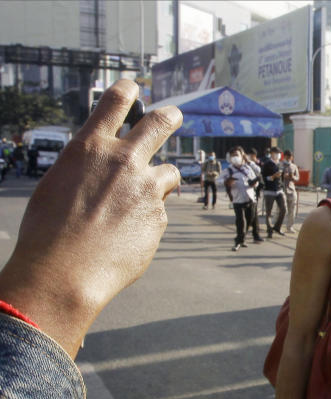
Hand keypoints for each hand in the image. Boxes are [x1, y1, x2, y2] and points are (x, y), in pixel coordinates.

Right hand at [0, 79, 180, 356]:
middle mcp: (123, 161)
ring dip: (161, 182)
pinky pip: (159, 211)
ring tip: (139, 201)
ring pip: (169, 172)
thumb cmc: (50, 232)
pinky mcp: (159, 216)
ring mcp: (146, 189)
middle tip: (174, 115)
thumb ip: (89, 169)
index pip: (115, 102)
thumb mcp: (58, 185)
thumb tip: (105, 169)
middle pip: (160, 122)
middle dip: (170, 116)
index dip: (128, 90)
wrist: (65, 272)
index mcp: (90, 148)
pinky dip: (147, 220)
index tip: (134, 87)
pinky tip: (126, 237)